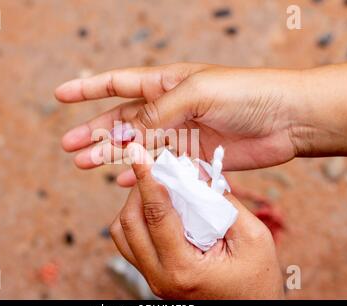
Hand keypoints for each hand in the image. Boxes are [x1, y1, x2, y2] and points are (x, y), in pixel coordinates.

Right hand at [55, 63, 304, 185]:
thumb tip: (128, 133)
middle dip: (94, 131)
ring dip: (110, 155)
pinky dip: (142, 174)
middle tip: (69, 146)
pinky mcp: (194, 157)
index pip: (118, 83)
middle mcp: (169, 109)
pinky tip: (124, 181)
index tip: (60, 95)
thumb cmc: (245, 94)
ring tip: (85, 165)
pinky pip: (160, 166)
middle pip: (121, 120)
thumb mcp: (196, 92)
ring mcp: (180, 134)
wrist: (286, 119)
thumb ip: (159, 112)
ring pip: (136, 146)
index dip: (88, 89)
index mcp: (166, 83)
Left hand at [109, 143, 283, 298]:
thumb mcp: (253, 238)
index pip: (156, 214)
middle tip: (156, 169)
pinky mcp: (152, 277)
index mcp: (184, 268)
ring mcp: (153, 279)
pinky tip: (156, 210)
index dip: (146, 178)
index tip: (137, 152)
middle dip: (139, 188)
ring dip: (133, 205)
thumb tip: (196, 171)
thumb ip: (223, 202)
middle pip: (129, 222)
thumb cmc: (258, 280)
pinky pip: (129, 244)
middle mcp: (159, 276)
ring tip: (156, 189)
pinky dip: (136, 220)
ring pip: (122, 234)